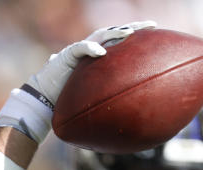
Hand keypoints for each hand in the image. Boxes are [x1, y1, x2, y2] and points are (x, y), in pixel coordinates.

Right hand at [27, 21, 155, 104]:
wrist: (45, 99)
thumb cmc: (69, 99)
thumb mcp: (94, 98)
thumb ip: (109, 97)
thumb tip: (132, 111)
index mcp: (99, 57)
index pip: (121, 43)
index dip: (138, 37)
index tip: (157, 36)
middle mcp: (92, 49)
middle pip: (115, 33)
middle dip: (133, 28)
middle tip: (152, 25)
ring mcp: (79, 50)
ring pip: (100, 35)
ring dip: (115, 33)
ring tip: (129, 33)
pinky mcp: (66, 55)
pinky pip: (80, 48)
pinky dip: (91, 48)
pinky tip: (101, 51)